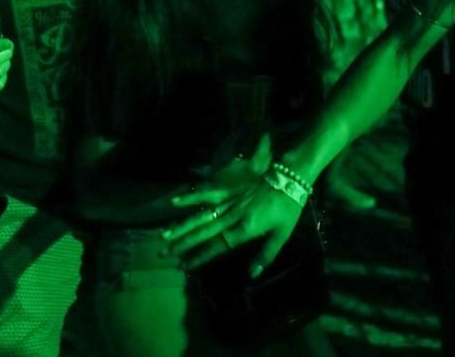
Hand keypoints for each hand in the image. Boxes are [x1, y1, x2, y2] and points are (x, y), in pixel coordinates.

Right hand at [164, 167, 302, 275]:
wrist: (291, 178)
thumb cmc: (288, 209)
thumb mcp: (282, 235)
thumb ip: (265, 255)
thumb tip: (252, 275)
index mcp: (244, 230)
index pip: (217, 247)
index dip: (200, 257)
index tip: (183, 266)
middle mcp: (232, 217)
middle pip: (203, 233)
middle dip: (182, 244)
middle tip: (163, 254)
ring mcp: (229, 202)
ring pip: (201, 216)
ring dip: (181, 226)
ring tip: (164, 235)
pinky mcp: (230, 190)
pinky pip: (208, 194)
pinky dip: (191, 197)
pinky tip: (174, 201)